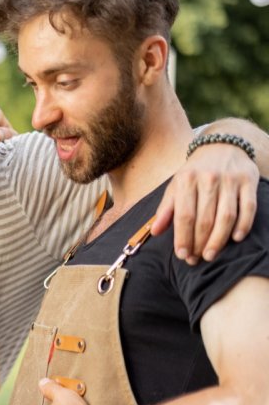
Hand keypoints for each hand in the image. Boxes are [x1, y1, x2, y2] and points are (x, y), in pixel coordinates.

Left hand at [152, 143, 257, 263]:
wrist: (222, 145)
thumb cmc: (195, 172)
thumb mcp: (175, 185)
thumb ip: (165, 209)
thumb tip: (155, 232)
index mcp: (186, 180)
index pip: (184, 215)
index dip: (183, 238)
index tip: (182, 255)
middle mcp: (208, 179)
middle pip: (205, 219)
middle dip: (199, 243)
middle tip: (196, 259)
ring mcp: (230, 180)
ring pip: (226, 216)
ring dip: (219, 240)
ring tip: (211, 255)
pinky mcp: (249, 181)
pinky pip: (248, 207)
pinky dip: (243, 225)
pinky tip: (235, 239)